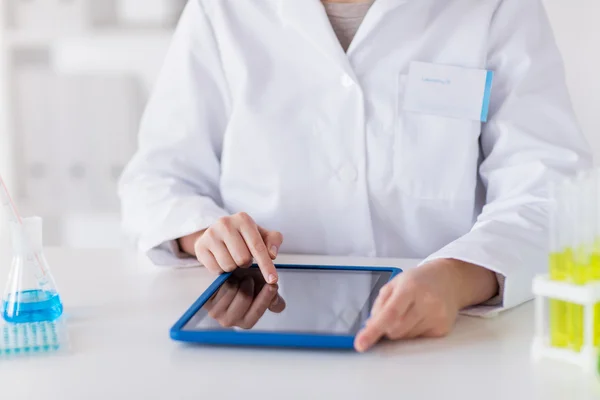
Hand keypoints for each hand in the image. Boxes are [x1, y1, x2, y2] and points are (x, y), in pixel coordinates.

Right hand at [179, 212, 282, 283]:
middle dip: (246, 263)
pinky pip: (216, 269)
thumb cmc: (244, 236)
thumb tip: (272, 255)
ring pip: (229, 265)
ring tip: (232, 257)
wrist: (218, 233)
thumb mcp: (262, 234)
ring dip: (234, 267)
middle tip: (243, 257)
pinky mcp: (200, 246)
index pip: (258, 247)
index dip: (266, 266)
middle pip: (243, 259)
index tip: (273, 280)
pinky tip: (221, 260)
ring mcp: (210, 234)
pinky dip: (221, 269)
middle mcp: (225, 223)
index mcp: (243, 219)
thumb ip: (273, 241)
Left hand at [204, 269, 285, 328]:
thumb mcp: (261, 289)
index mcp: (246, 322)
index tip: (272, 285)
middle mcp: (231, 322)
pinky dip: (227, 279)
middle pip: (245, 298)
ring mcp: (217, 313)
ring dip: (238, 280)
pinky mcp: (207, 303)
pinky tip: (227, 280)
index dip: (266, 296)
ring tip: (238, 279)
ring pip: (233, 290)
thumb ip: (272, 297)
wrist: (224, 276)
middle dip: (250, 283)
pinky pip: (221, 286)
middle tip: (249, 278)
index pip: (258, 310)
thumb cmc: (244, 284)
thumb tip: (277, 305)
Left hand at [354, 259, 497, 351]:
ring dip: (400, 329)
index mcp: (410, 287)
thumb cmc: (419, 280)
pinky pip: (417, 340)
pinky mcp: (442, 329)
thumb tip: (370, 327)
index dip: (373, 331)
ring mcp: (437, 317)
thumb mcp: (395, 283)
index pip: (390, 314)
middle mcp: (427, 302)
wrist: (448, 280)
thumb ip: (380, 304)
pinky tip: (420, 316)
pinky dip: (412, 331)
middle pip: (395, 330)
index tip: (361, 344)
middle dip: (387, 327)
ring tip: (410, 311)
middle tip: (393, 313)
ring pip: (405, 337)